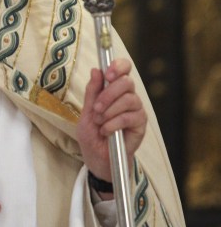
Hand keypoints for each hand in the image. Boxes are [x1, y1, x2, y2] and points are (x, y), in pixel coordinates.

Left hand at [77, 58, 146, 188]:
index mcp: (115, 90)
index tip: (108, 73)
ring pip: (129, 99)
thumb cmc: (92, 136)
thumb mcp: (86, 113)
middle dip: (108, 94)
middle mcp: (128, 97)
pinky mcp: (140, 125)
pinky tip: (106, 131)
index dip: (118, 66)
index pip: (124, 68)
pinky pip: (130, 117)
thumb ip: (92, 92)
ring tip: (100, 123)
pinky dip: (114, 123)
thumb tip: (96, 70)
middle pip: (127, 82)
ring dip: (110, 110)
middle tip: (96, 108)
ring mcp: (136, 110)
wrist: (98, 160)